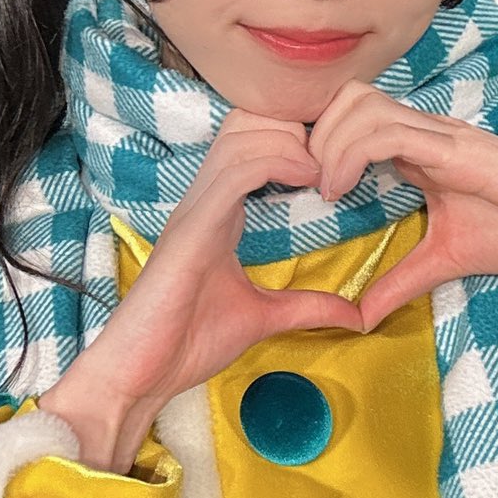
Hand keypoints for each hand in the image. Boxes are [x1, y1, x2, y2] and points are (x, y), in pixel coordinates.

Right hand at [42, 110, 361, 469]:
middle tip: (333, 158)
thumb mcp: (262, 318)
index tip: (337, 161)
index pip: (251, 141)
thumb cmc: (186, 343)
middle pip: (246, 122)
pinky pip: (235, 173)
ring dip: (290, 140)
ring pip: (241, 137)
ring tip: (323, 169)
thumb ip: (306, 308)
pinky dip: (276, 162)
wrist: (141, 375)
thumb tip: (356, 315)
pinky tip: (307, 178)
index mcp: (218, 211)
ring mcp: (196, 210)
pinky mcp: (192, 229)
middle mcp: (204, 199)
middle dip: (295, 125)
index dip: (296, 136)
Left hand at [306, 81, 497, 330]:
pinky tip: (340, 191)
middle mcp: (425, 130)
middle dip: (310, 133)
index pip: (349, 117)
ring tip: (322, 189)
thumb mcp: (448, 261)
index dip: (314, 139)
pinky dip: (351, 154)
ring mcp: (441, 134)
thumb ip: (402, 281)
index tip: (296, 185)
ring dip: (326, 143)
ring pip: (359, 104)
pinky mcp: (457, 148)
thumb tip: (361, 316)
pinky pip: (388, 131)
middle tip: (300, 183)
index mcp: (419, 147)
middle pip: (344, 96)